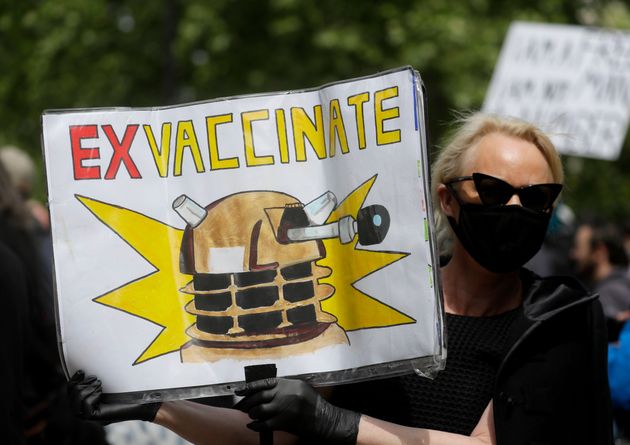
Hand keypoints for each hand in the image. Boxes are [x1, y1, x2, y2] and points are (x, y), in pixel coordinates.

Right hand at [67, 370, 160, 423]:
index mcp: (90, 402)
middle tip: (97, 379)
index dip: (73, 382)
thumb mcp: (113, 381)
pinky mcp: (99, 418)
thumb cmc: (133, 390)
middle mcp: (89, 411)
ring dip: (85, 390)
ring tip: (99, 384)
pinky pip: (85, 409)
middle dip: (80, 385)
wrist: (146, 401)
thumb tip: (90, 368)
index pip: (72, 395)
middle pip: (71, 399)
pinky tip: (100, 392)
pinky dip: (91, 397)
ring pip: (76, 405)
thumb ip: (102, 378)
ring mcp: (93, 417)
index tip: (81, 371)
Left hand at [234, 377, 359, 444]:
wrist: (323, 419)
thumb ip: (284, 386)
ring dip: (252, 413)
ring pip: (258, 410)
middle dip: (248, 402)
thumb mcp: (300, 387)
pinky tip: (252, 425)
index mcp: (288, 384)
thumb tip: (264, 389)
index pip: (263, 383)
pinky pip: (263, 424)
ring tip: (251, 414)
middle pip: (258, 397)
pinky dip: (255, 425)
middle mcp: (284, 394)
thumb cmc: (312, 403)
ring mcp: (283, 409)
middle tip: (243, 405)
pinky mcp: (283, 423)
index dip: (249, 387)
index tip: (238, 390)